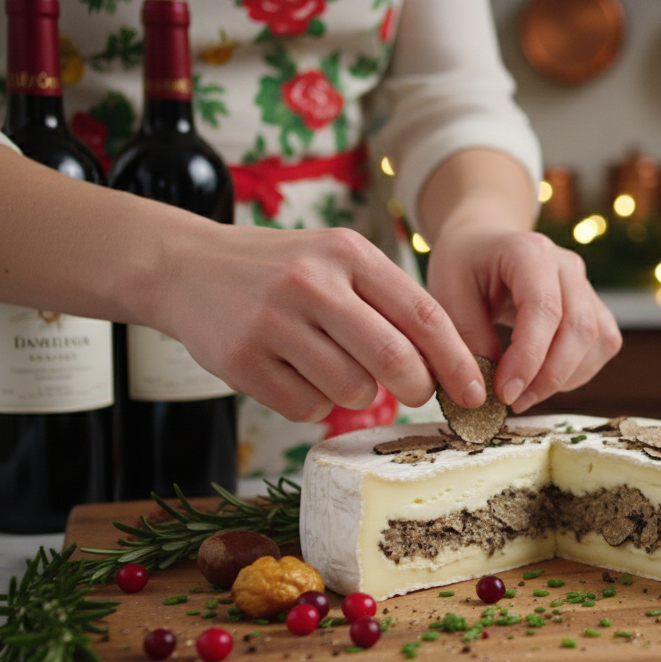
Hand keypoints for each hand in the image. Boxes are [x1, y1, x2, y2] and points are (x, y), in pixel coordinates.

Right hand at [152, 224, 486, 421]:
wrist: (185, 266)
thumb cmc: (282, 271)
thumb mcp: (338, 261)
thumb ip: (390, 303)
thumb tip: (448, 365)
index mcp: (348, 253)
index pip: (424, 316)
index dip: (457, 362)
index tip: (476, 392)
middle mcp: (313, 283)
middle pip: (395, 358)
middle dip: (417, 387)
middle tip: (415, 393)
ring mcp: (274, 321)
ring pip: (352, 389)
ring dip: (358, 395)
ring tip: (336, 369)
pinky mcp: (242, 360)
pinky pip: (307, 407)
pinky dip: (314, 404)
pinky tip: (296, 376)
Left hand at [424, 227, 621, 412]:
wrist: (483, 242)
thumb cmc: (464, 265)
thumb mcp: (448, 293)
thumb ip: (467, 337)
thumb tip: (485, 389)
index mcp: (530, 252)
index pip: (544, 309)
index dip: (529, 357)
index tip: (505, 393)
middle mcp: (567, 266)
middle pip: (580, 328)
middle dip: (549, 375)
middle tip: (513, 401)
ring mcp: (586, 285)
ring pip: (598, 340)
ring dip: (566, 377)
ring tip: (525, 393)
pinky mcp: (593, 306)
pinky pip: (602, 345)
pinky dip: (578, 371)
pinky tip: (544, 378)